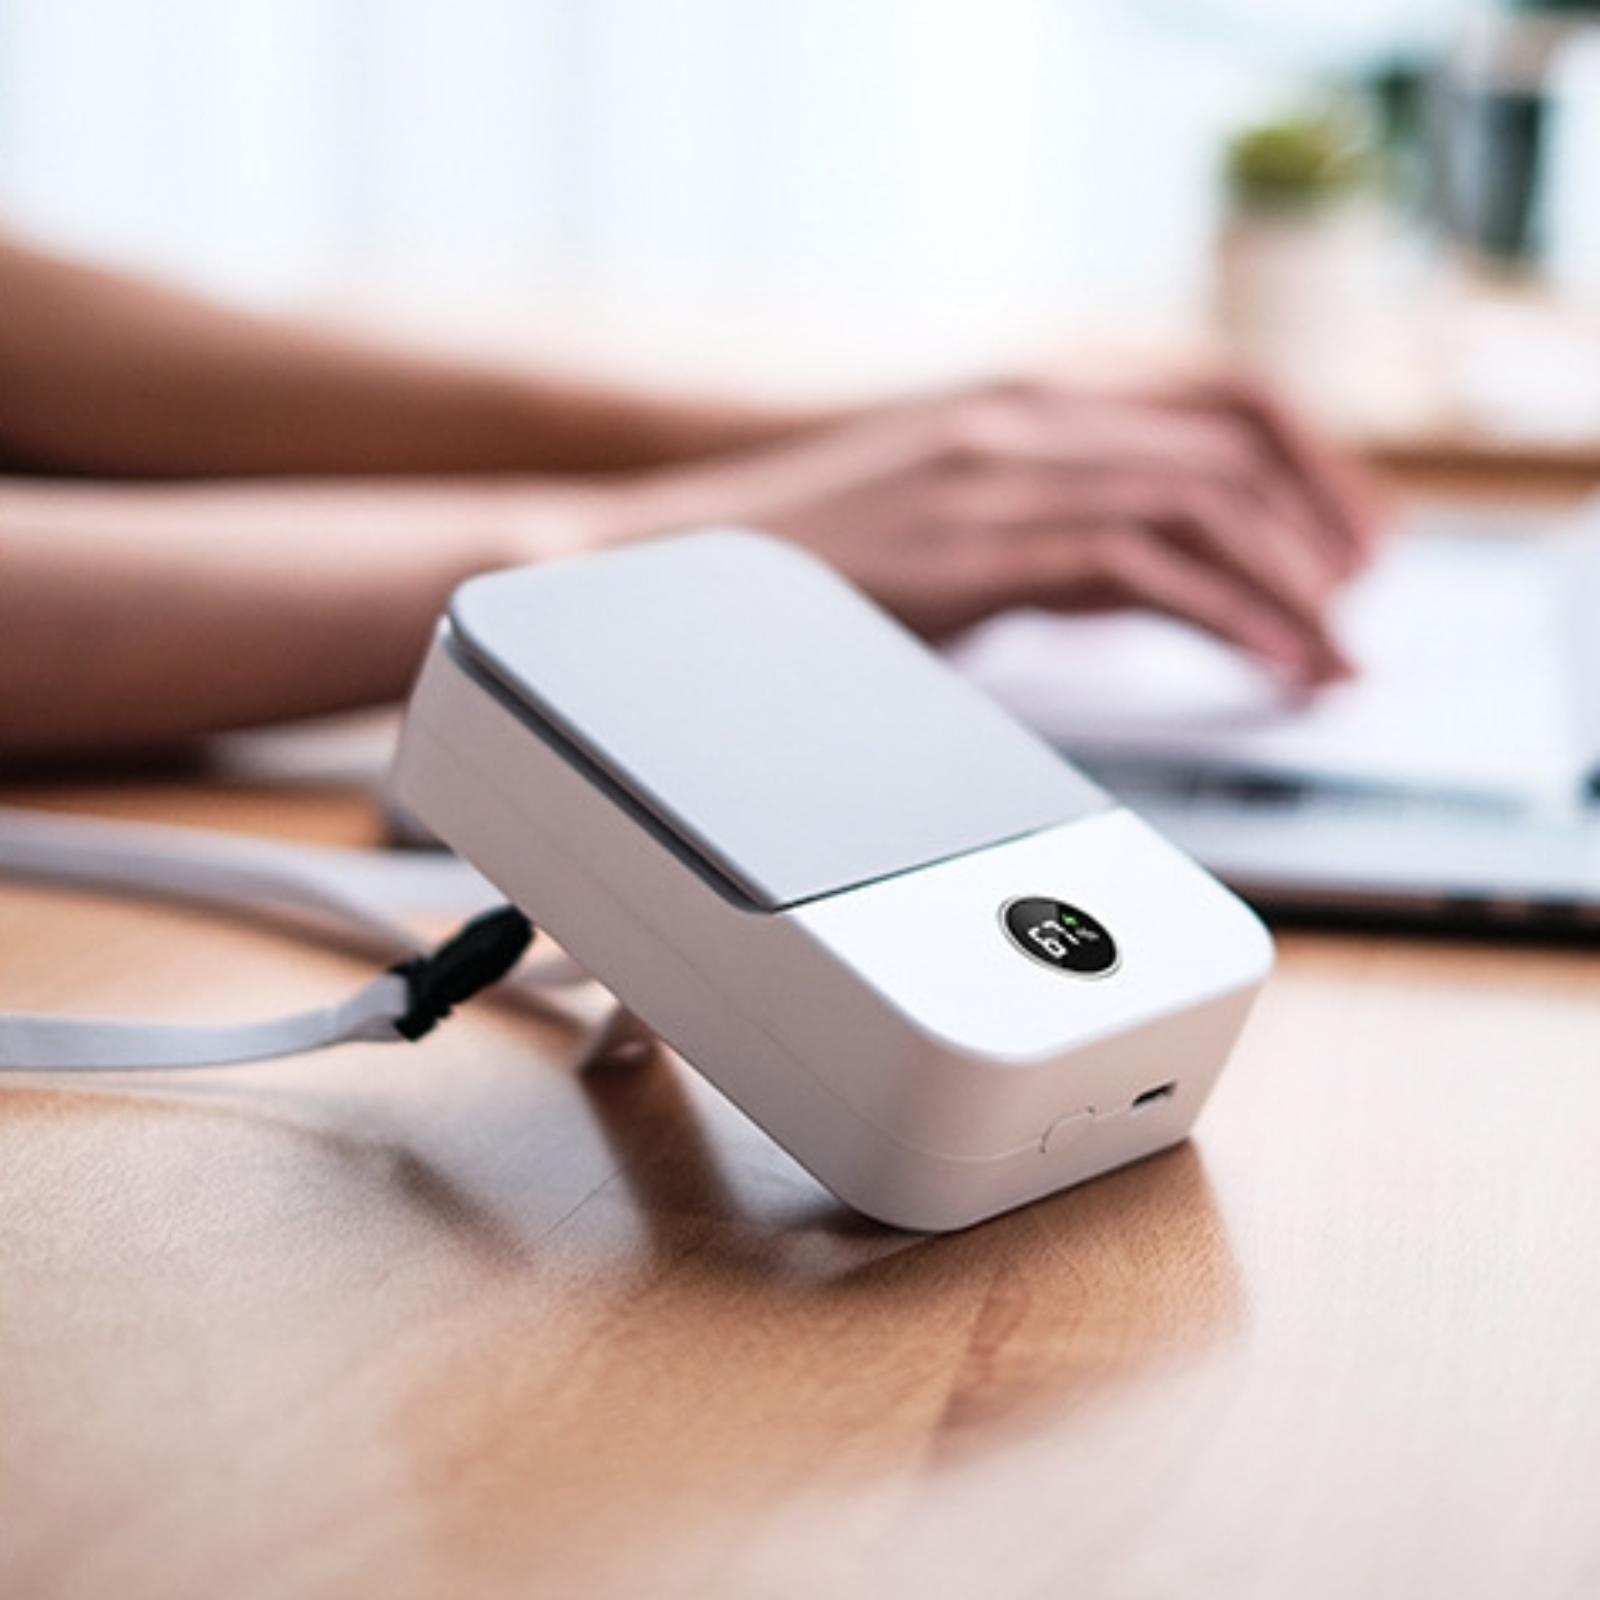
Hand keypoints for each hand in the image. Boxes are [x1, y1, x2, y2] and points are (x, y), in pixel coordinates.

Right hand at [599, 373, 1386, 687]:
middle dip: (1322, 532)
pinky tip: (1263, 663)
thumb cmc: (807, 554)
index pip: (1218, 396)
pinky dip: (1225, 620)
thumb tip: (1120, 576)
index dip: (1311, 461)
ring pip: (1202, 507)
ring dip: (1289, 587)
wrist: (682, 562)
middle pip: (1232, 446)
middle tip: (1360, 608)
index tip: (1351, 534)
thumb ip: (1034, 518)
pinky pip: (1139, 571)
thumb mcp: (943, 507)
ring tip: (1331, 658)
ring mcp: (1000, 478)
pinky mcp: (974, 553)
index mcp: (1027, 396)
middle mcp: (1027, 419)